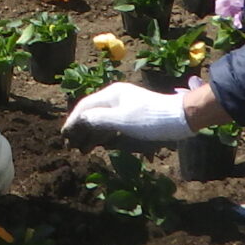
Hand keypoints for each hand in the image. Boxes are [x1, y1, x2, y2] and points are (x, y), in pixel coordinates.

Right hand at [61, 82, 191, 143]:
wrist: (180, 118)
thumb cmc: (150, 119)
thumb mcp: (121, 120)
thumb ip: (98, 119)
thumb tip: (79, 120)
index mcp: (111, 94)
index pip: (84, 107)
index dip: (72, 122)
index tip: (64, 137)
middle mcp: (116, 98)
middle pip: (91, 113)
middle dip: (80, 130)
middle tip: (72, 147)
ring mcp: (125, 107)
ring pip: (101, 120)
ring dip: (91, 135)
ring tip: (84, 150)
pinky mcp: (133, 116)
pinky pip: (112, 125)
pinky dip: (104, 135)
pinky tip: (100, 145)